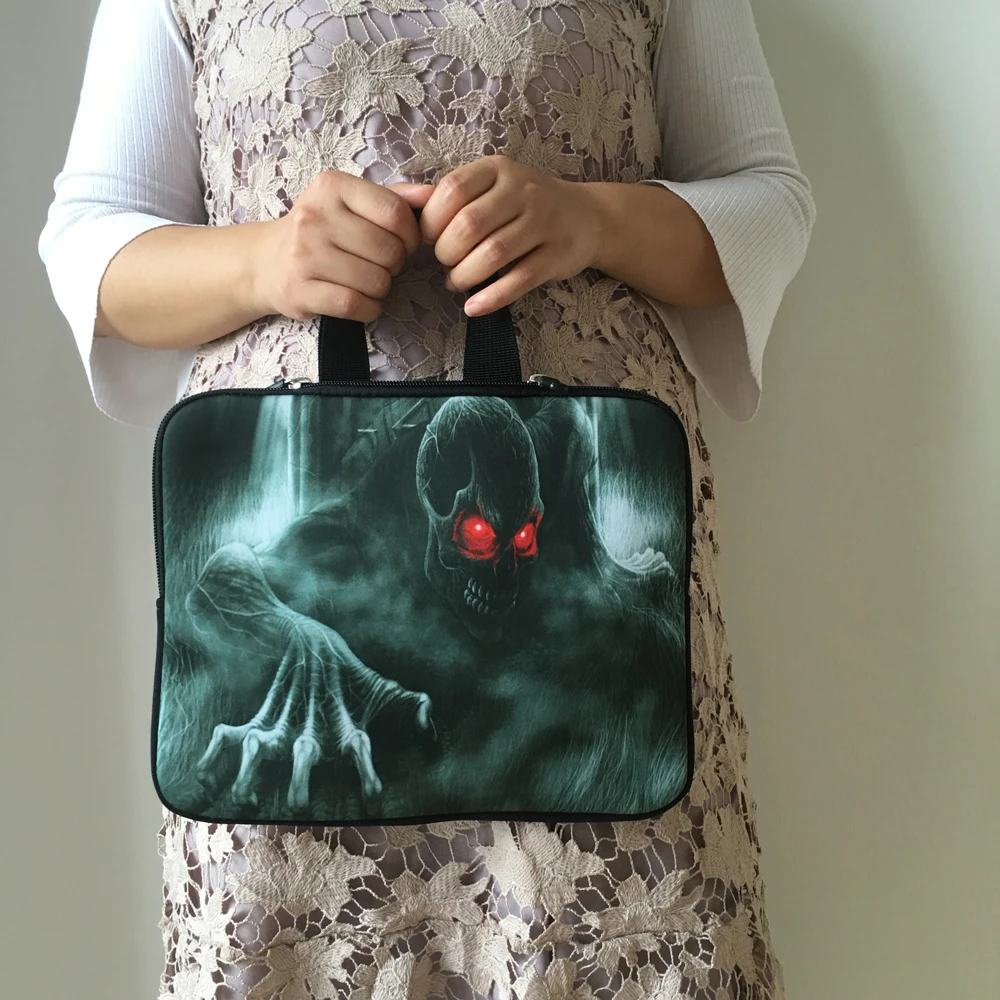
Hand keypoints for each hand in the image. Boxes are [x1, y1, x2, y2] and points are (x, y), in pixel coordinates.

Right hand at [250, 171, 435, 323]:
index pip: (395, 213)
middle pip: (390, 250)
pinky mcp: (301, 290)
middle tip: (380, 265)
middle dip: (395, 265)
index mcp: (332, 186)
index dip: (410, 236)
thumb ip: (394, 198)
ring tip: (366, 281)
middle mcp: (315, 216)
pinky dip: (369, 309)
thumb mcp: (351, 204)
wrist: (264, 263)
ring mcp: (305, 254)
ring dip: (382, 289)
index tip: (401, 244)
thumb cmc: (319, 232)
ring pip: (377, 281)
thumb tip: (434, 194)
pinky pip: (356, 305)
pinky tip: (361, 301)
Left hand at [391, 155, 603, 314]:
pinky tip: (474, 307)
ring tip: (457, 282)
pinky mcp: (557, 256)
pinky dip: (491, 298)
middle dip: (447, 253)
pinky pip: (519, 280)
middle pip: (469, 225)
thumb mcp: (492, 186)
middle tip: (445, 264)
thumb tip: (403, 203)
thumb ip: (452, 196)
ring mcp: (543, 223)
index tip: (429, 239)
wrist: (587, 217)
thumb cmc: (524, 205)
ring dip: (465, 276)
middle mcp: (522, 191)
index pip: (452, 190)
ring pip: (493, 254)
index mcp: (497, 170)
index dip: (432, 221)